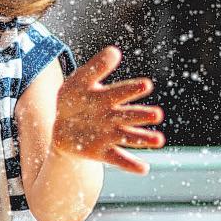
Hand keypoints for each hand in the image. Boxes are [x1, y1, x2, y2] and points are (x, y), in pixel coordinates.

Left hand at [52, 46, 164, 173]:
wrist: (61, 126)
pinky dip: (130, 165)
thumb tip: (114, 51)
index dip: (132, 89)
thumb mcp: (79, 81)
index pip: (121, 92)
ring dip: (143, 139)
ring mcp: (109, 135)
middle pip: (129, 115)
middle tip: (157, 114)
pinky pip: (118, 159)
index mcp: (108, 97)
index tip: (146, 85)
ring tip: (159, 141)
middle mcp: (113, 116)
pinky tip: (144, 169)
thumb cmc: (74, 99)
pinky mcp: (103, 152)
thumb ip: (95, 68)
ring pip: (129, 137)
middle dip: (142, 115)